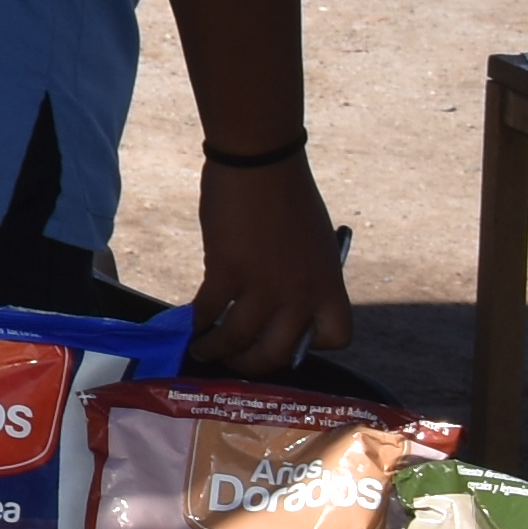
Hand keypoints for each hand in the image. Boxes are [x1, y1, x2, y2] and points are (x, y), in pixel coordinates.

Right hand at [184, 152, 354, 376]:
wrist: (261, 163)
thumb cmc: (289, 195)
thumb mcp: (315, 244)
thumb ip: (305, 277)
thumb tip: (281, 300)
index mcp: (329, 285)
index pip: (337, 337)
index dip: (310, 344)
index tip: (287, 336)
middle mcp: (301, 294)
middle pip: (277, 352)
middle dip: (251, 364)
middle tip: (234, 362)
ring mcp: (264, 285)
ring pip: (238, 339)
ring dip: (216, 351)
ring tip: (201, 351)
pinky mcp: (228, 271)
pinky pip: (210, 311)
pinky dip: (198, 322)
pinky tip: (190, 323)